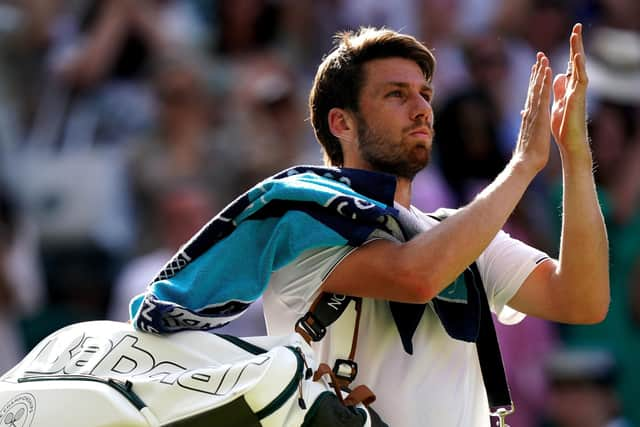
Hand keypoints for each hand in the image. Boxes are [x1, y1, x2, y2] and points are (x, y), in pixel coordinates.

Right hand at [514, 52, 552, 173]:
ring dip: (540, 73)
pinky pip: (542, 95)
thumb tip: (523, 113)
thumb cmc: (528, 152)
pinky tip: (547, 72)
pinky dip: (544, 82)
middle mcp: (530, 111)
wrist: (525, 162)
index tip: (537, 69)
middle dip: (536, 72)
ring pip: (537, 88)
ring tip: (543, 58)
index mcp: (530, 116)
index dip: (534, 82)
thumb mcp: (528, 134)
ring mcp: (534, 112)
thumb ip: (526, 121)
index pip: (532, 95)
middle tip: (539, 57)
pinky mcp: (539, 115)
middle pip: (533, 88)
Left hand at [551, 23, 588, 157]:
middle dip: (575, 44)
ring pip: (579, 66)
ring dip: (577, 49)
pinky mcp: (578, 99)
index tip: (570, 36)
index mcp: (568, 89)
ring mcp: (578, 92)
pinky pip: (581, 80)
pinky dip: (578, 68)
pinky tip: (576, 56)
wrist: (568, 142)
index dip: (568, 51)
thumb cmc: (563, 126)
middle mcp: (575, 88)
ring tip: (576, 34)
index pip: (568, 66)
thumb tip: (557, 76)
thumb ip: (558, 91)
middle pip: (576, 62)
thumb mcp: (557, 104)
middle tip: (576, 27)